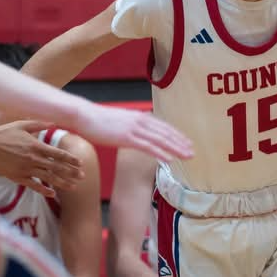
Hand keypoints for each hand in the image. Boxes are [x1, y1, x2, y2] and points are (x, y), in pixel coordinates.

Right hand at [0, 120, 84, 197]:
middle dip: (71, 172)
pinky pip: (33, 185)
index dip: (71, 159)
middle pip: (57, 167)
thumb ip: (40, 124)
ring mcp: (25, 169)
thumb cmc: (4, 132)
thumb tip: (54, 123)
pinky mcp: (17, 177)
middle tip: (83, 176)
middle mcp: (33, 158)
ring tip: (74, 186)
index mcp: (36, 145)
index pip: (58, 154)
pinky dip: (44, 190)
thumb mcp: (23, 124)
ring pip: (48, 178)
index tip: (80, 163)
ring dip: (63, 182)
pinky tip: (53, 193)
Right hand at [75, 104, 193, 161]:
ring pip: (160, 140)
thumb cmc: (99, 120)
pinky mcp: (126, 137)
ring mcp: (134, 129)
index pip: (164, 127)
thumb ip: (132, 126)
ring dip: (175, 149)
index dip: (177, 135)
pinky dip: (160, 153)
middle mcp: (140, 121)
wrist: (84, 116)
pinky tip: (169, 160)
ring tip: (187, 157)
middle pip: (166, 133)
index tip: (187, 143)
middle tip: (193, 153)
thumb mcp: (120, 121)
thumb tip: (138, 132)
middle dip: (181, 143)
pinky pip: (147, 147)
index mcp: (140, 116)